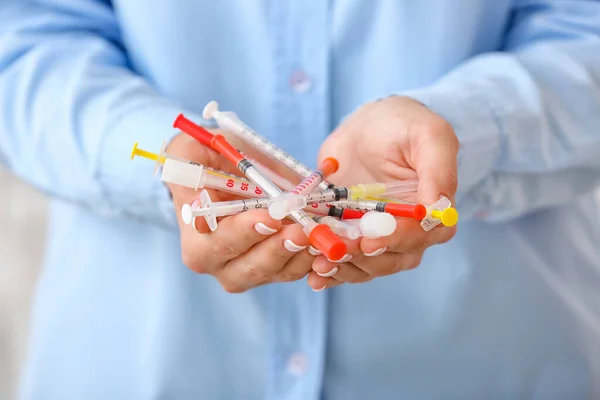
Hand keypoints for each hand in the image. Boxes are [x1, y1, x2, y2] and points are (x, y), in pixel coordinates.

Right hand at [166, 132, 315, 292]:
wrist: (233, 170)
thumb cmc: (211, 160)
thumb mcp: (192, 150)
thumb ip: (190, 163)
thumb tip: (199, 197)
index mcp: (197, 241)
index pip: (219, 244)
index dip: (244, 233)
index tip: (270, 217)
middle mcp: (221, 264)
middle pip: (248, 268)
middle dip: (277, 249)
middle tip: (301, 229)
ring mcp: (250, 271)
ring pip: (276, 272)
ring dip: (300, 254)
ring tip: (318, 233)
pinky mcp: (276, 269)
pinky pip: (296, 269)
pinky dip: (313, 257)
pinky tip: (327, 240)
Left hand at [306, 96, 458, 289]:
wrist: (368, 126)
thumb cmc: (404, 126)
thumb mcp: (428, 135)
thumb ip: (438, 170)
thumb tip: (438, 209)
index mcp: (432, 211)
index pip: (420, 235)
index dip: (395, 240)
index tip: (370, 240)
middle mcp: (408, 231)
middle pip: (392, 257)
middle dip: (363, 257)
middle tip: (335, 251)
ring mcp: (378, 237)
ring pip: (367, 265)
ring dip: (344, 268)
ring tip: (320, 263)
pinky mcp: (352, 237)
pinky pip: (346, 263)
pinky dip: (330, 272)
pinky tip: (314, 275)